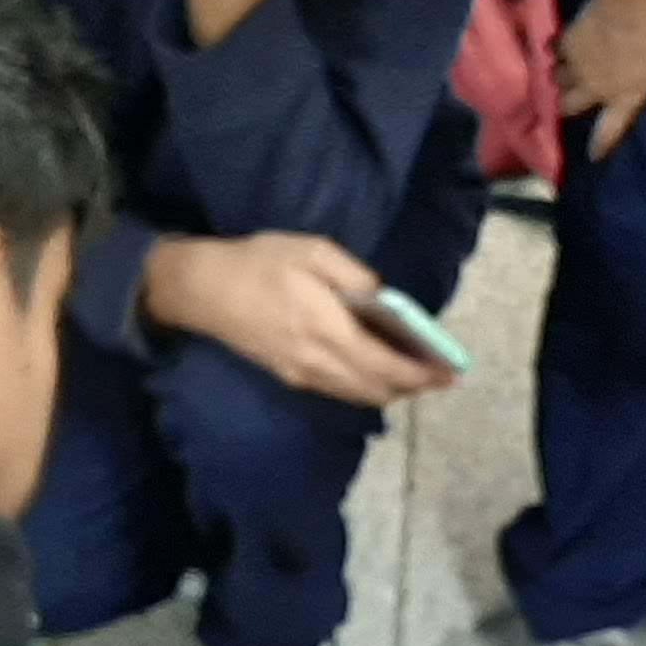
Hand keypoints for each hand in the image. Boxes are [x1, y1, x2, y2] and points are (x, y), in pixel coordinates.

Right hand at [144, 232, 452, 407]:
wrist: (199, 289)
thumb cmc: (258, 262)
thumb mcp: (313, 251)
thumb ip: (355, 277)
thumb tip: (384, 300)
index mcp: (328, 329)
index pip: (385, 366)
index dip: (420, 374)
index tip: (447, 373)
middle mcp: (318, 362)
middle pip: (376, 389)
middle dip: (411, 386)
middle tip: (436, 374)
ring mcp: (301, 374)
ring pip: (357, 395)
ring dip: (388, 389)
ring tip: (411, 374)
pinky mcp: (288, 375)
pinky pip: (337, 390)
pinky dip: (363, 386)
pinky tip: (372, 370)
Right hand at [558, 0, 645, 161]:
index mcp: (624, 96)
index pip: (608, 131)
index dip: (600, 145)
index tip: (593, 155)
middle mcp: (595, 87)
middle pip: (569, 107)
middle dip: (569, 106)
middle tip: (572, 100)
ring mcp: (578, 65)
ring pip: (558, 81)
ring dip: (562, 79)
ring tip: (566, 72)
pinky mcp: (567, 41)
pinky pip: (554, 50)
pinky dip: (557, 49)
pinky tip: (559, 45)